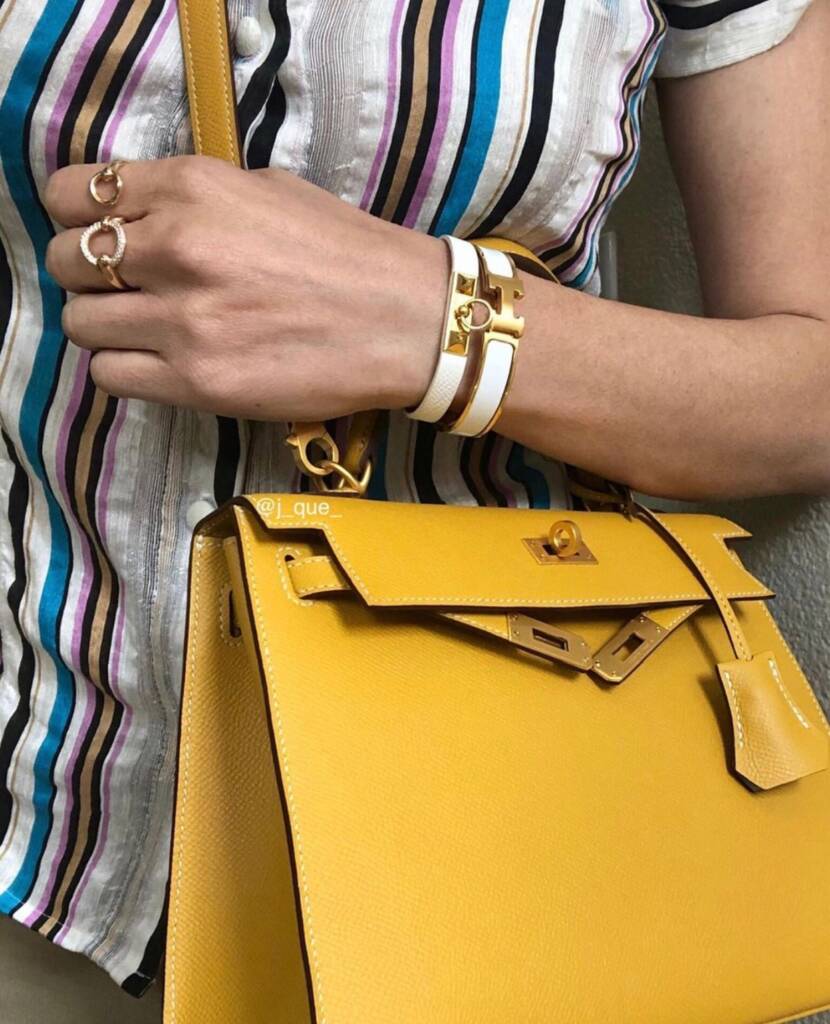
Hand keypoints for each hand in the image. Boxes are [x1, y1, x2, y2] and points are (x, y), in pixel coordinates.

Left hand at [43, 155, 446, 419]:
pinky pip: (111, 377)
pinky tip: (163, 363)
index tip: (94, 232)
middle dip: (88, 275)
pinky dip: (127, 370)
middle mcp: (179, 249)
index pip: (73, 195)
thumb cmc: (347, 253)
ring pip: (81, 326)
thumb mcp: (267, 190)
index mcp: (194, 189)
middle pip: (68, 262)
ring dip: (106, 327)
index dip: (74, 216)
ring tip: (147, 330)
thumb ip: (194, 198)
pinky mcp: (198, 382)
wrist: (407, 321)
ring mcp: (185, 320)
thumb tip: (143, 215)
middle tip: (123, 287)